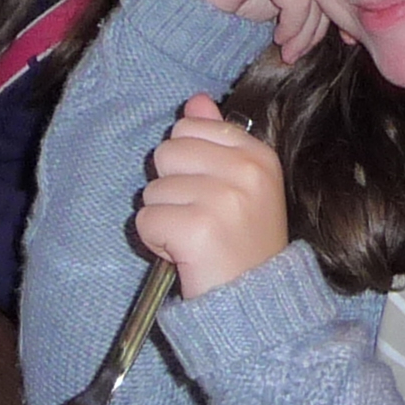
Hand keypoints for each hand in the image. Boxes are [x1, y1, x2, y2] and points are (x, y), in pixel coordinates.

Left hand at [132, 94, 287, 296]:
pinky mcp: (198, 229)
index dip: (187, 163)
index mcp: (259, 156)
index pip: (190, 126)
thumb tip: (196, 101)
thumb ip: (216, 139)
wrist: (257, 304)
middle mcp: (247, 172)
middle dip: (171, 188)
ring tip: (195, 239)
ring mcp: (224, 199)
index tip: (211, 193)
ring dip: (164, 218)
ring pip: (153, 189)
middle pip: (166, 152)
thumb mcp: (241, 185)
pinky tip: (184, 255)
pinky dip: (156, 242)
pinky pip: (146, 219)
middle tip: (200, 219)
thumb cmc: (242, 245)